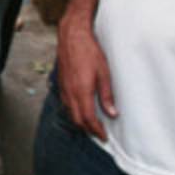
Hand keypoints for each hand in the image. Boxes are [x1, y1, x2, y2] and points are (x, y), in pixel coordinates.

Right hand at [56, 8, 116, 139]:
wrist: (72, 37)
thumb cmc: (90, 52)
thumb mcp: (104, 74)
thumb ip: (107, 95)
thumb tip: (112, 113)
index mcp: (82, 92)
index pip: (88, 119)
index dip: (96, 130)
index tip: (104, 137)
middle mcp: (70, 93)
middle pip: (77, 119)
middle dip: (88, 130)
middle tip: (99, 134)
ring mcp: (64, 89)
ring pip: (70, 113)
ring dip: (80, 122)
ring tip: (91, 125)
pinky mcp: (61, 84)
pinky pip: (66, 104)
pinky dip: (74, 112)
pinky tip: (81, 109)